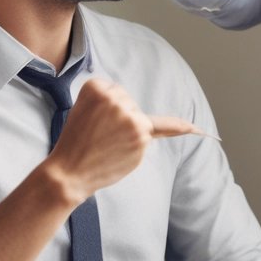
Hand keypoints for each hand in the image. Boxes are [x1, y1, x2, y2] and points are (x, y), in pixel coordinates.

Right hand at [48, 80, 187, 203]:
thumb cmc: (78, 143)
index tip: (91, 123)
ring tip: (109, 145)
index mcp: (96, 87)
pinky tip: (158, 140)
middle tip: (99, 137)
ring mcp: (130, 116)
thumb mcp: (88, 111)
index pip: (116, 93)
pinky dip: (157, 137)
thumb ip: (121, 105)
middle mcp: (115, 98)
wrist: (69, 172)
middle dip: (120, 120)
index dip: (106, 112)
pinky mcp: (141, 134)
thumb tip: (191, 126)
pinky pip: (156, 132)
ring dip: (131, 132)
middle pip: (131, 104)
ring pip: (141, 119)